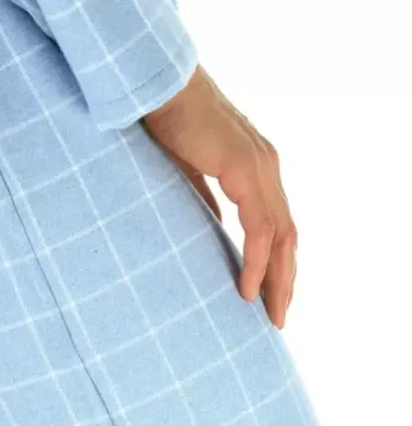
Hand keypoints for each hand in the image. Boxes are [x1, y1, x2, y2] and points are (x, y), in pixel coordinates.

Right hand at [144, 65, 296, 328]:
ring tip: (271, 314)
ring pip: (281, 236)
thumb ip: (206, 201)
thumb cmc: (167, 124)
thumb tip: (214, 229)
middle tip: (277, 318)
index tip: (265, 296)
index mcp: (256, 170)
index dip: (275, 263)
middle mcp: (266, 169)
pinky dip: (257, 261)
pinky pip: (259, 228)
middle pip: (287, 236)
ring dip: (278, 279)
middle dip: (285, 280)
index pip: (276, 225)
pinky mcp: (246, 169)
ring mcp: (261, 168)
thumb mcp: (189, 173)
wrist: (156, 90)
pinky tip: (247, 289)